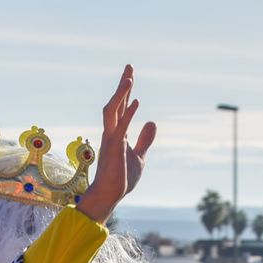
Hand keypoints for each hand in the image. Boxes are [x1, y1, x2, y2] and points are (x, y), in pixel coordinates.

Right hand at [75, 64, 156, 222]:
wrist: (110, 195)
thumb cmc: (121, 178)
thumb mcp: (139, 156)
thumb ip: (145, 139)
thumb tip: (152, 122)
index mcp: (117, 133)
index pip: (122, 108)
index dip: (126, 91)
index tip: (130, 75)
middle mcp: (112, 132)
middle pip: (116, 103)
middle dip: (123, 85)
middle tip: (130, 66)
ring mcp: (111, 139)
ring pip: (113, 111)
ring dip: (121, 94)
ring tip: (129, 78)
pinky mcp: (114, 148)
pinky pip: (120, 127)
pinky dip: (128, 114)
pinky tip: (136, 102)